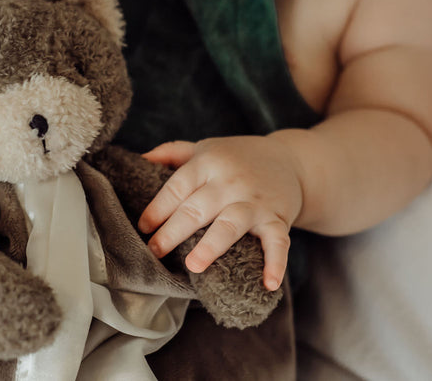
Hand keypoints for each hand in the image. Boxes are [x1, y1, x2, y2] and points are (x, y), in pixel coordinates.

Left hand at [138, 136, 303, 291]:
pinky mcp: (278, 218)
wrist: (292, 161)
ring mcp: (254, 201)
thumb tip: (139, 159)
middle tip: (155, 251)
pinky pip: (277, 242)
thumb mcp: (205, 148)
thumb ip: (172, 152)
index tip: (143, 227)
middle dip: (174, 231)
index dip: (158, 208)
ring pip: (231, 224)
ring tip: (193, 265)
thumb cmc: (237, 158)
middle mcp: (230, 182)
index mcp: (208, 163)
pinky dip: (276, 263)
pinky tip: (269, 284)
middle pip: (198, 208)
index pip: (177, 187)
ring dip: (212, 245)